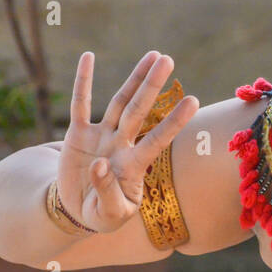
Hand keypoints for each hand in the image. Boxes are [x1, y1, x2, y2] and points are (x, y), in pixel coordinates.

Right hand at [58, 50, 198, 234]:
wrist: (78, 210)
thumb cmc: (103, 213)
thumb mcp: (110, 215)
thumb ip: (109, 193)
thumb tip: (100, 164)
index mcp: (135, 165)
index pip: (158, 139)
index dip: (174, 121)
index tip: (194, 100)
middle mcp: (122, 144)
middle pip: (140, 110)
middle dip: (153, 85)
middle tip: (168, 59)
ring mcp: (102, 135)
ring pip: (119, 102)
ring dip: (134, 78)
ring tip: (153, 55)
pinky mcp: (78, 134)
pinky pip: (80, 104)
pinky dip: (83, 81)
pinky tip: (88, 57)